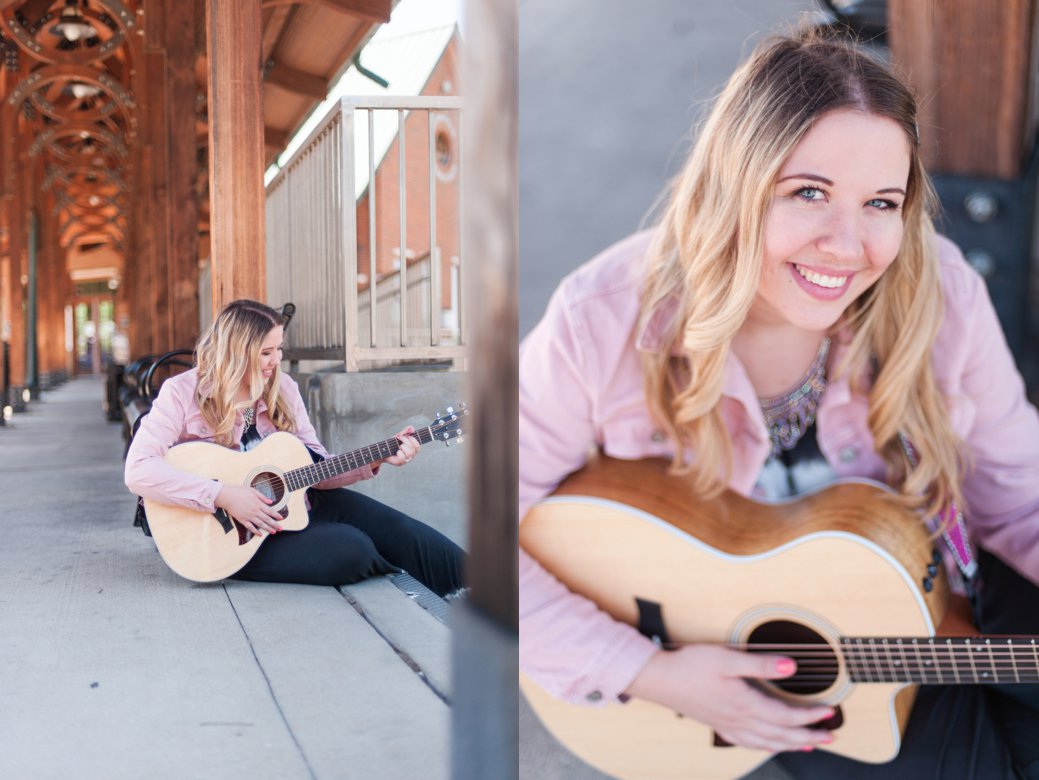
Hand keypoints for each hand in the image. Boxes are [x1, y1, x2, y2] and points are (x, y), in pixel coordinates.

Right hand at [215, 484, 283, 535]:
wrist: (227, 497)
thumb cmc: (239, 492)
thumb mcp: (252, 490)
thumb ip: (262, 497)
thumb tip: (270, 501)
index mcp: (258, 504)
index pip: (270, 511)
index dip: (276, 515)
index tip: (281, 518)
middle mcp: (255, 511)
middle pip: (267, 519)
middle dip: (275, 524)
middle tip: (281, 528)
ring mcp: (249, 516)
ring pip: (260, 524)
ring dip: (268, 529)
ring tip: (273, 532)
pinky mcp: (242, 520)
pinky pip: (250, 527)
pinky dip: (256, 531)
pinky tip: (260, 534)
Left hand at [382, 426, 419, 466]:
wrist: (383, 450)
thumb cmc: (393, 444)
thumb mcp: (400, 436)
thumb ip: (406, 431)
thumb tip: (412, 429)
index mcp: (413, 450)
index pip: (417, 445)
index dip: (412, 439)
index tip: (405, 435)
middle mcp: (411, 455)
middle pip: (413, 447)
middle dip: (405, 440)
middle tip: (398, 437)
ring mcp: (406, 460)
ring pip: (409, 453)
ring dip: (402, 446)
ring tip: (398, 446)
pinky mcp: (400, 463)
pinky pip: (402, 457)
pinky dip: (399, 452)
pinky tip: (396, 452)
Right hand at [624, 645, 834, 752]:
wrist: (659, 679)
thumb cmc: (690, 666)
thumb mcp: (727, 658)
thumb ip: (761, 664)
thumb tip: (792, 666)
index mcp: (745, 704)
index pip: (786, 716)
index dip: (811, 716)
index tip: (830, 711)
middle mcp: (739, 720)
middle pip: (781, 735)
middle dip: (808, 736)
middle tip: (831, 736)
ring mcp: (727, 724)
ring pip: (766, 741)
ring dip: (790, 745)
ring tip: (808, 745)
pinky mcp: (717, 723)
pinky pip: (747, 742)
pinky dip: (764, 745)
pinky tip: (768, 743)